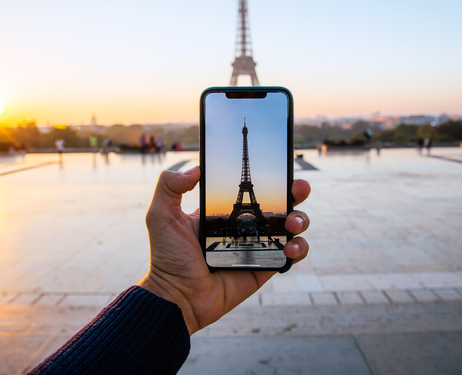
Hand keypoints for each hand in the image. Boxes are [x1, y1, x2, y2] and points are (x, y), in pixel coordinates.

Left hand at [137, 166, 310, 334]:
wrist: (178, 297)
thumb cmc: (168, 258)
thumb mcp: (161, 216)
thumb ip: (169, 187)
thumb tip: (196, 168)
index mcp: (225, 211)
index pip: (252, 187)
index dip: (270, 176)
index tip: (280, 165)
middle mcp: (245, 227)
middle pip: (280, 203)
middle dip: (295, 192)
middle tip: (298, 188)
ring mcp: (258, 247)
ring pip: (291, 227)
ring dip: (301, 219)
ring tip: (292, 224)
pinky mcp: (265, 268)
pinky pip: (291, 255)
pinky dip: (298, 248)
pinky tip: (289, 246)